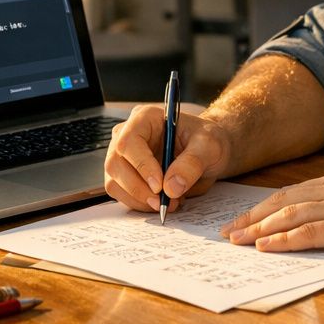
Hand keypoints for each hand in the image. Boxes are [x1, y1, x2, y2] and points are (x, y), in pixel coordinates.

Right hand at [103, 104, 233, 213]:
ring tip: (168, 203)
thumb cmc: (206, 141)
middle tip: (163, 202)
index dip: (141, 165)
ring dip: (139, 199)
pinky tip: (162, 202)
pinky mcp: (125, 175)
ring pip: (114, 182)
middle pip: (115, 163)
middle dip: (138, 188)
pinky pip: (121, 194)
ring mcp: (123, 156)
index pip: (129, 141)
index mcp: (145, 118)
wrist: (207, 153)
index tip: (160, 186)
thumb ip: (192, 163)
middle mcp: (128, 134)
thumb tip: (171, 188)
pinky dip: (140, 204)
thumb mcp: (209, 146)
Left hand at [219, 170, 323, 253]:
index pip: (291, 193)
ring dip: (260, 229)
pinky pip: (310, 233)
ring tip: (238, 241)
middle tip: (228, 232)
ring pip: (290, 216)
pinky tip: (268, 246)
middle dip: (252, 218)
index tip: (243, 219)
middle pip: (282, 202)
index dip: (263, 207)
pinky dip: (285, 239)